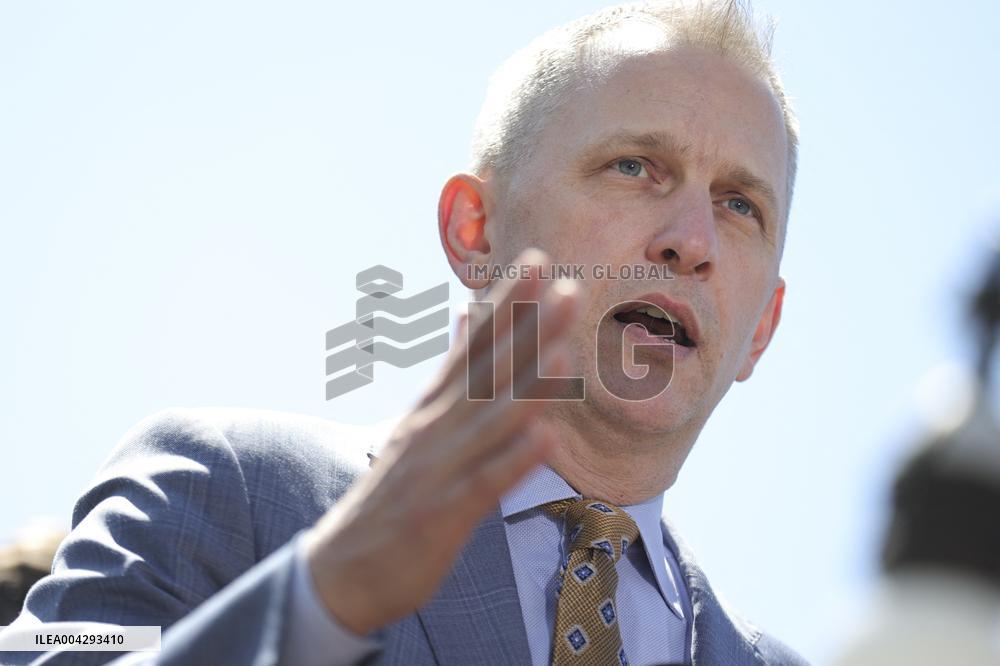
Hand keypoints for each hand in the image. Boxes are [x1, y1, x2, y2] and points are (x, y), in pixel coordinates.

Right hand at [304, 247, 580, 634]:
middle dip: (529, 331)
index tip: (534, 262)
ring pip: (489, 421)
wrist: (340, 571)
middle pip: (486, 372)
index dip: (504, 304)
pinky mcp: (443, 514)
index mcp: (430, 409)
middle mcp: (434, 429)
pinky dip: (514, 459)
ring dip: (527, 387)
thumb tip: (465, 320)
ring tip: (563, 354)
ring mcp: (438, 470)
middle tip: (568, 288)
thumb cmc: (391, 497)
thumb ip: (447, 377)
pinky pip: (485, 483)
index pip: (470, 345)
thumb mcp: (414, 428)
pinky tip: (546, 438)